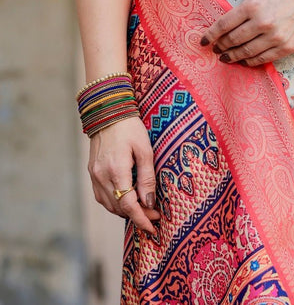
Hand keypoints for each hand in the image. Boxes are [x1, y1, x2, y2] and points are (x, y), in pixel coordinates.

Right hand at [88, 116, 159, 233]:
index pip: (129, 205)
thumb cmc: (130, 129)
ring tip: (143, 210)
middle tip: (154, 216)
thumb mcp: (145, 150)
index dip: (142, 219)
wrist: (108, 113)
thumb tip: (149, 203)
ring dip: (125, 211)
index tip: (153, 227)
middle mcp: (101, 176)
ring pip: (109, 205)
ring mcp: (94, 176)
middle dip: (137, 215)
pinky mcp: (92, 173)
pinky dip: (115, 203)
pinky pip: (102, 197)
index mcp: (116, 170)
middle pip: (119, 208)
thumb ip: (147, 178)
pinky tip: (127, 201)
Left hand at [201, 0, 293, 66]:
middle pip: (232, 40)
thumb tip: (227, 23)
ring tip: (225, 57)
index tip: (204, 41)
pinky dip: (249, 62)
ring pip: (245, 52)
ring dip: (232, 56)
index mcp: (252, 5)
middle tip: (216, 49)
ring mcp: (275, 37)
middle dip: (221, 46)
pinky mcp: (286, 48)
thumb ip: (244, 7)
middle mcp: (262, 22)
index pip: (224, 24)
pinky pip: (262, 59)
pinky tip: (243, 60)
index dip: (211, 34)